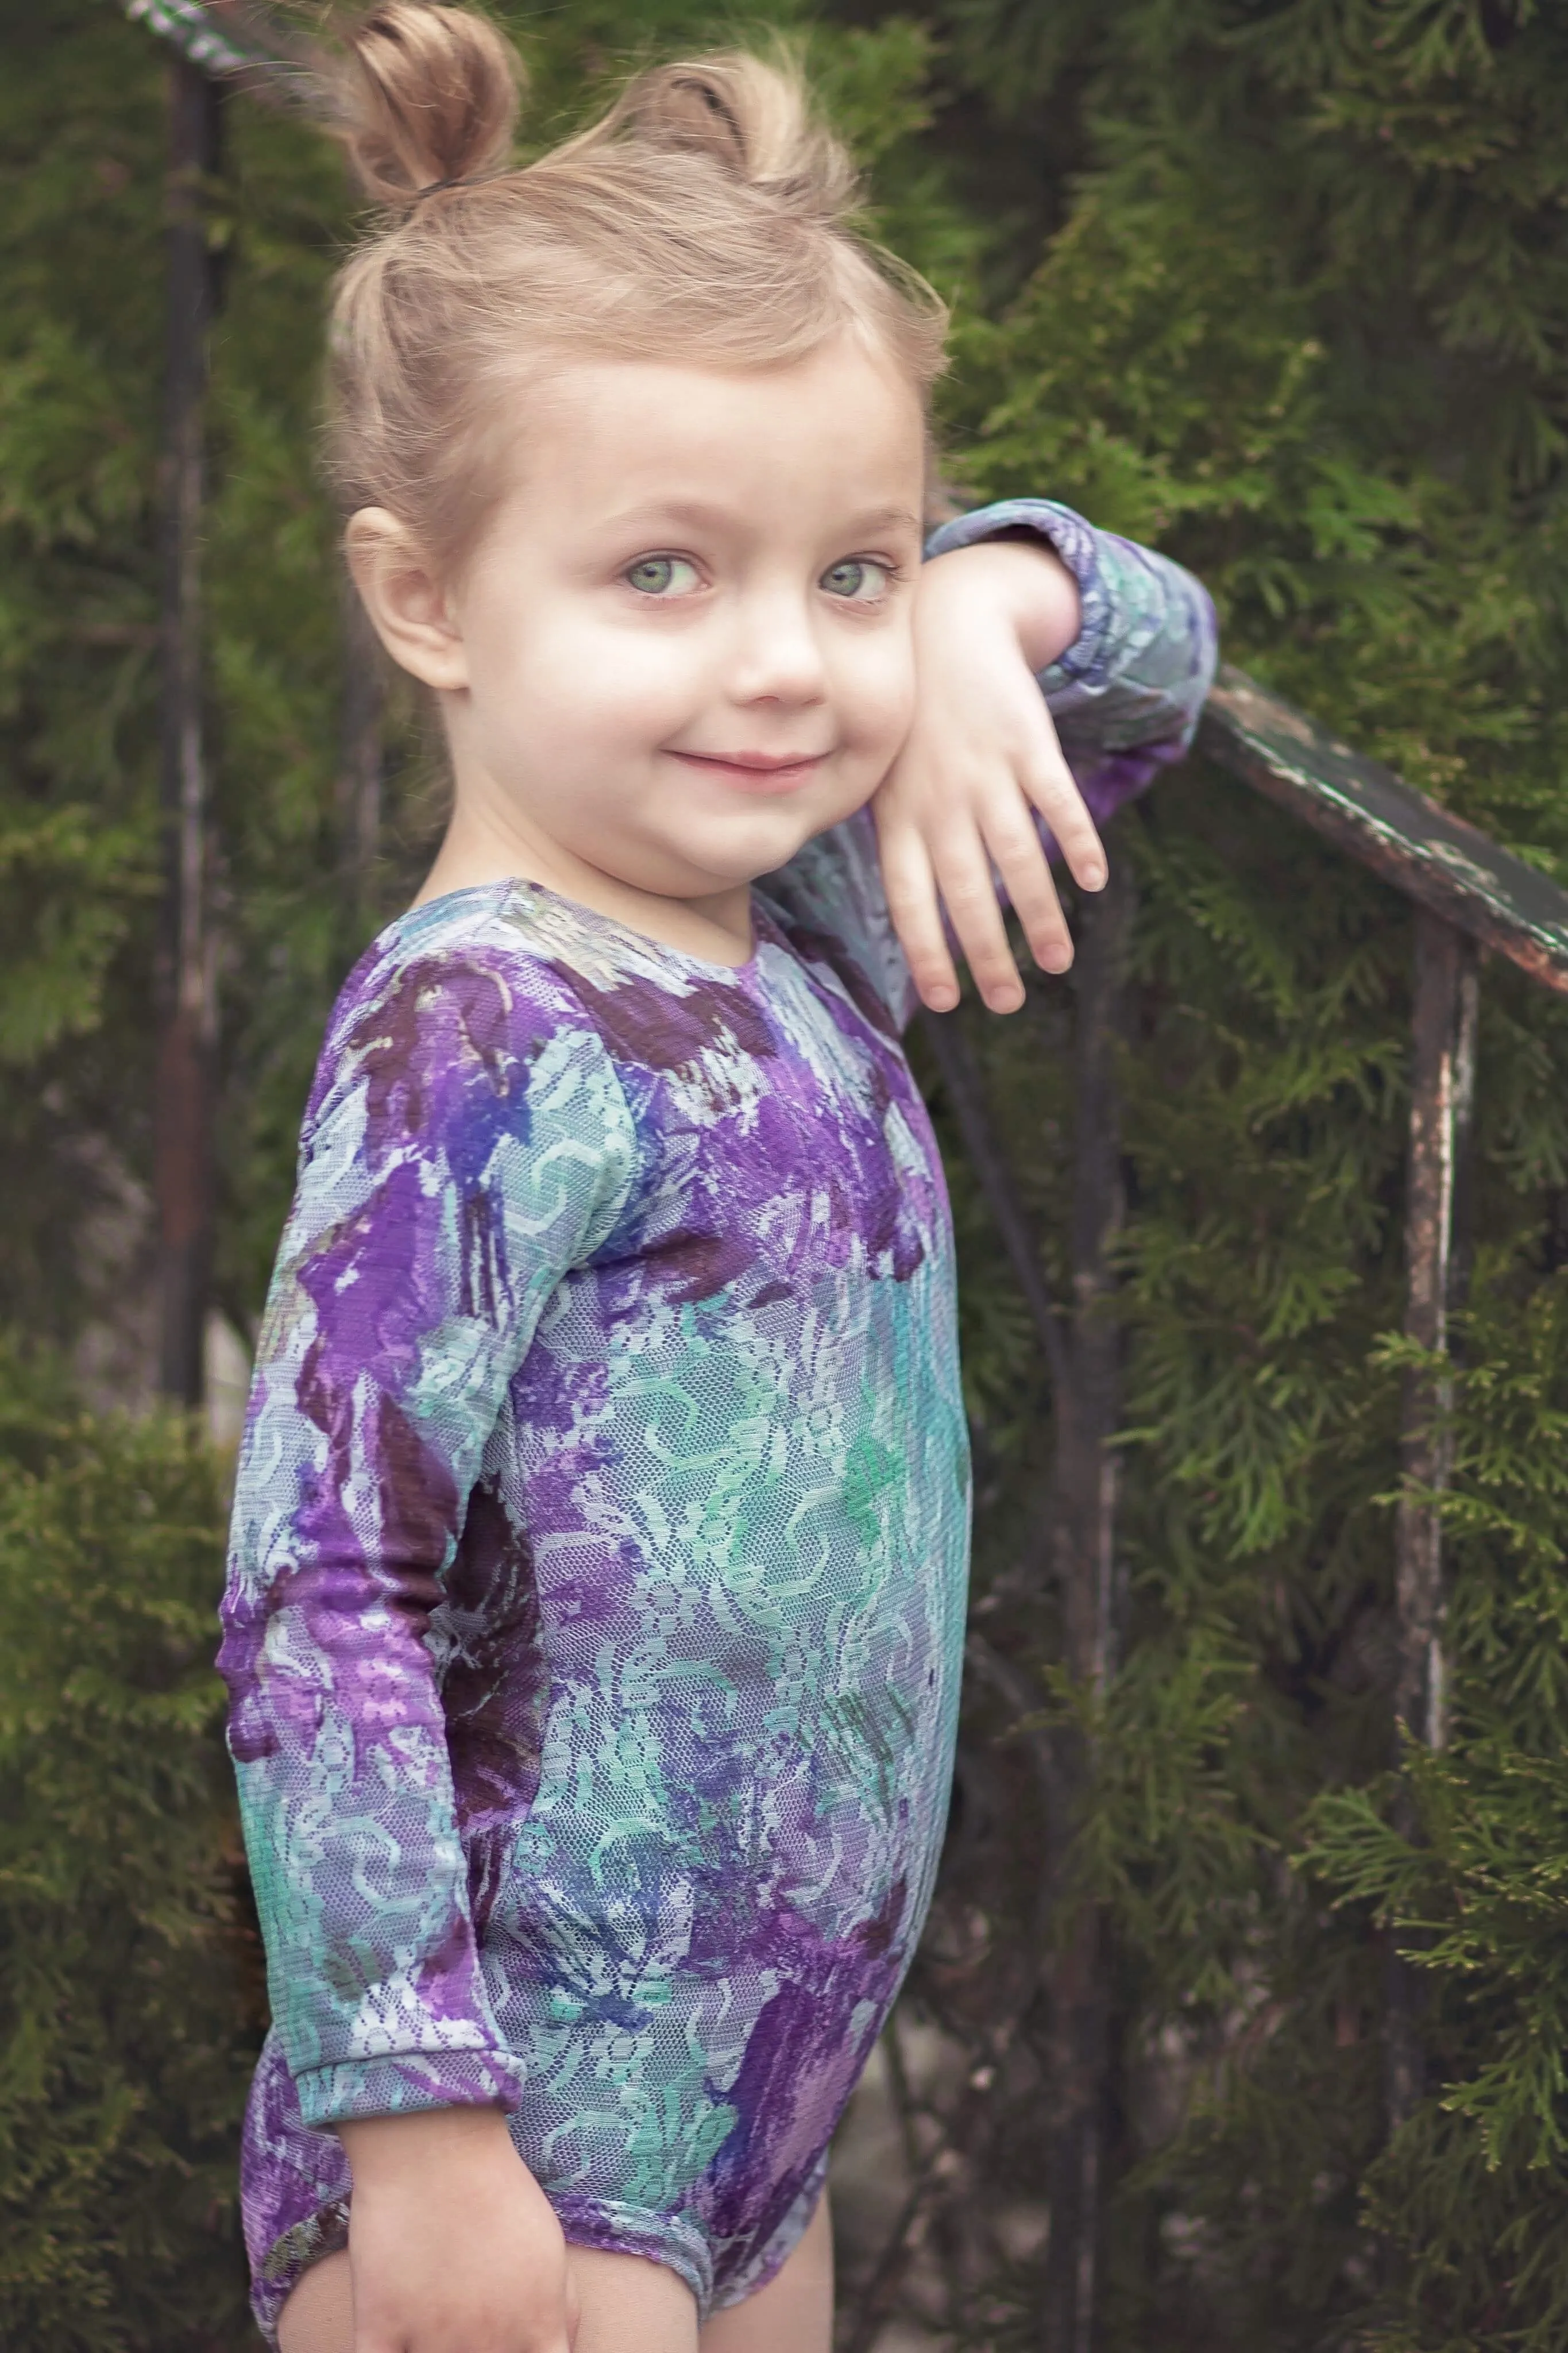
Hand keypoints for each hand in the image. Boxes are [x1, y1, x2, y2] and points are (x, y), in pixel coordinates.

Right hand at [340, 2107, 574, 2352]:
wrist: (433, 2145)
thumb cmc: (498, 2190)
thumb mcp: (551, 2248)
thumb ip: (561, 2312)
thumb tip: (557, 2351)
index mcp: (537, 2327)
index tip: (514, 2347)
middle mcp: (488, 2344)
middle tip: (472, 2335)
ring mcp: (432, 2340)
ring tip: (436, 2328)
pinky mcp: (379, 2329)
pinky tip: (397, 2342)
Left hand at [874, 537, 1106, 1013]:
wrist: (943, 628)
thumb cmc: (913, 725)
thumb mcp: (885, 780)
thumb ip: (900, 842)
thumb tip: (918, 921)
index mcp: (899, 816)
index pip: (909, 898)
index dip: (927, 951)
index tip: (948, 1001)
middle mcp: (940, 800)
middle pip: (966, 890)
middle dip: (988, 953)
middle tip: (1009, 1003)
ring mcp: (985, 771)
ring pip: (1015, 856)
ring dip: (1040, 915)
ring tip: (1058, 964)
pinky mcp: (1028, 743)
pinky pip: (1055, 800)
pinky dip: (1077, 840)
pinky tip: (1094, 882)